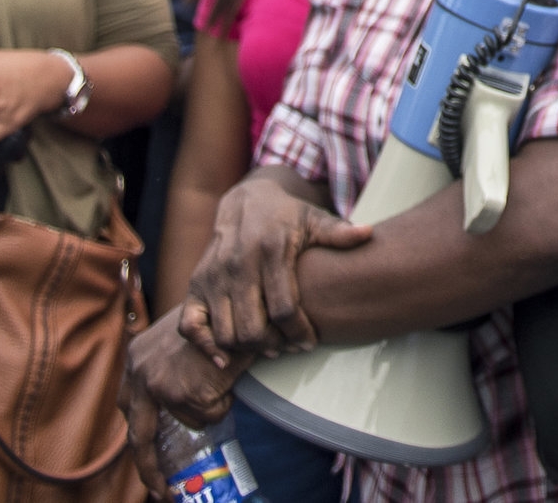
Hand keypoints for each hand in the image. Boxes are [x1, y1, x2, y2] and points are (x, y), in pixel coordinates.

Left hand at [122, 314, 237, 489]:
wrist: (236, 303)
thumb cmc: (216, 317)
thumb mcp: (179, 341)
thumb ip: (166, 368)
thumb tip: (170, 410)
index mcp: (135, 357)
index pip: (127, 406)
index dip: (138, 432)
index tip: (145, 455)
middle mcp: (140, 371)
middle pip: (140, 434)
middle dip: (148, 467)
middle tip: (160, 489)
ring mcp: (160, 384)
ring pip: (190, 421)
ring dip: (209, 407)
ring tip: (221, 377)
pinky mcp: (184, 393)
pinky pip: (210, 416)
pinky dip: (224, 401)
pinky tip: (228, 375)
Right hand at [181, 174, 372, 358]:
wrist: (246, 200)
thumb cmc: (287, 216)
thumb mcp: (314, 219)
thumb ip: (338, 232)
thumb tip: (368, 234)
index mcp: (270, 249)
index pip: (284, 306)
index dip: (299, 331)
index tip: (310, 341)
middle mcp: (237, 264)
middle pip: (253, 327)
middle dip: (274, 346)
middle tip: (289, 348)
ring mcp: (213, 276)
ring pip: (226, 332)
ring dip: (247, 350)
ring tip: (269, 347)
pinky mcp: (195, 284)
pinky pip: (189, 325)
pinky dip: (204, 346)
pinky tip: (225, 358)